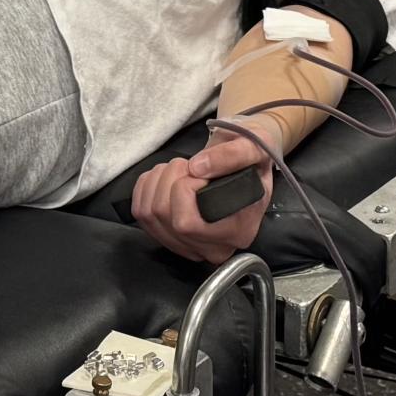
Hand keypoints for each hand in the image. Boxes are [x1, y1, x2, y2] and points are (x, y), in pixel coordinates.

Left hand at [131, 117, 277, 265]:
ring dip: (158, 180)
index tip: (201, 173)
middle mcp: (213, 247)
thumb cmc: (252, 159)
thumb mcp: (255, 147)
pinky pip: (140, 213)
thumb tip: (198, 168)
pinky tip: (166, 179)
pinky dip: (146, 187)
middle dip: (170, 178)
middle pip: (163, 217)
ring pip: (148, 214)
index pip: (188, 224)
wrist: (245, 165)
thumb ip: (234, 155)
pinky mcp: (169, 236)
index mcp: (238, 232)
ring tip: (181, 170)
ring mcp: (189, 245)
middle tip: (190, 166)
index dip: (185, 189)